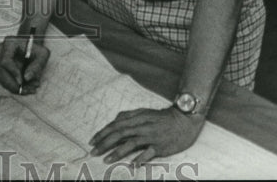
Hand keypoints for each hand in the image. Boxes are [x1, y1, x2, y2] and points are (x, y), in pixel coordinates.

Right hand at [0, 35, 49, 94]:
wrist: (32, 49)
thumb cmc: (37, 50)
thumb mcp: (43, 55)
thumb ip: (37, 66)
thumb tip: (26, 78)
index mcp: (10, 43)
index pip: (6, 60)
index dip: (13, 72)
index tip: (22, 82)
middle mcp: (0, 50)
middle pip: (2, 71)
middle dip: (14, 84)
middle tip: (28, 90)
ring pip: (3, 78)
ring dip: (15, 87)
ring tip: (30, 90)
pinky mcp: (0, 67)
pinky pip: (5, 80)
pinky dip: (15, 87)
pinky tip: (26, 89)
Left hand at [89, 106, 204, 166]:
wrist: (184, 120)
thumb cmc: (162, 117)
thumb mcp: (144, 112)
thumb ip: (129, 116)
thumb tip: (115, 120)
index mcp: (136, 118)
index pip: (115, 125)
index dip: (102, 133)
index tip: (92, 141)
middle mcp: (142, 126)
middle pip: (119, 134)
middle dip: (104, 143)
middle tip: (93, 152)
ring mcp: (151, 136)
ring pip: (131, 143)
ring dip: (117, 152)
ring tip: (106, 159)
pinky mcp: (160, 145)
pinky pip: (148, 152)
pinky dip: (139, 158)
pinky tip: (131, 165)